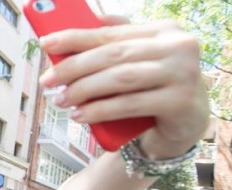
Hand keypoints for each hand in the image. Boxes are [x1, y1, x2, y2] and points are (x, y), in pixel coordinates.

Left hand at [39, 18, 208, 157]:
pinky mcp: (180, 102)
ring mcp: (183, 74)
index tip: (46, 43)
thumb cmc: (155, 88)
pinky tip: (80, 115)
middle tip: (47, 80)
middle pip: (113, 54)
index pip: (111, 32)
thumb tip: (86, 22)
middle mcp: (179, 47)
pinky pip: (129, 104)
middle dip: (74, 67)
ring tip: (61, 100)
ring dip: (84, 90)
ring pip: (120, 78)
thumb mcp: (139, 62)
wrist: (186, 125)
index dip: (75, 37)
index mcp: (165, 30)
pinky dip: (100, 110)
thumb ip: (117, 43)